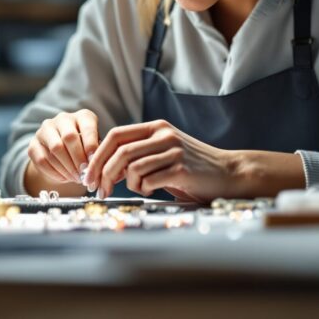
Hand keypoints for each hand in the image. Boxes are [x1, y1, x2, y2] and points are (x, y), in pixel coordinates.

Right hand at [27, 109, 99, 185]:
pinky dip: (55, 172)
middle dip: (78, 159)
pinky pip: (42, 160)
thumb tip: (95, 167)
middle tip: (84, 174)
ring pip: (55, 149)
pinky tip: (64, 178)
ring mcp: (45, 130)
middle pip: (69, 137)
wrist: (63, 153)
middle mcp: (63, 119)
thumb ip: (96, 154)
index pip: (87, 128)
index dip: (91, 146)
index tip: (94, 162)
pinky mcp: (33, 144)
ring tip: (76, 178)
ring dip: (67, 168)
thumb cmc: (85, 150)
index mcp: (82, 117)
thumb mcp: (95, 148)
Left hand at [84, 119, 236, 202]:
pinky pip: (149, 181)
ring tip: (140, 189)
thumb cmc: (192, 168)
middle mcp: (163, 134)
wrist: (230, 173)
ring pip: (132, 168)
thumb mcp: (164, 151)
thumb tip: (103, 167)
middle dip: (103, 173)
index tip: (89, 175)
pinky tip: (154, 190)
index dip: (97, 155)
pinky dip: (144, 189)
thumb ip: (138, 153)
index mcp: (156, 127)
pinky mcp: (182, 168)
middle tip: (99, 190)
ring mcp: (173, 150)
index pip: (115, 135)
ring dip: (128, 184)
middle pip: (119, 152)